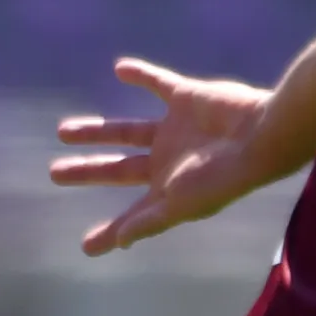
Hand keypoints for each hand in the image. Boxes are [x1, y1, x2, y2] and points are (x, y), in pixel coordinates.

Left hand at [49, 59, 276, 254]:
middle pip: (119, 168)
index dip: (111, 232)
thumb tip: (121, 242)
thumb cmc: (223, 176)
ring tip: (62, 132)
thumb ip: (150, 221)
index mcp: (169, 189)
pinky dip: (141, 75)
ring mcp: (176, 129)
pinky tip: (121, 69)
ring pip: (127, 129)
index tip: (86, 246)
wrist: (261, 134)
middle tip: (55, 174)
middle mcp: (169, 160)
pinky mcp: (186, 98)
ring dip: (97, 130)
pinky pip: (158, 83)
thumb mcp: (182, 205)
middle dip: (88, 172)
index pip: (133, 213)